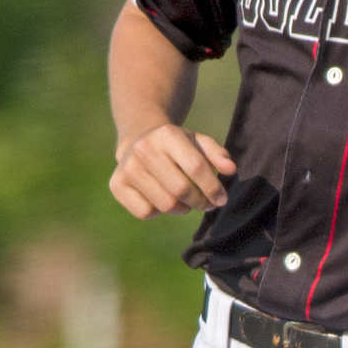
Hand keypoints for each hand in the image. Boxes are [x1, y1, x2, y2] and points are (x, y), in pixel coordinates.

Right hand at [110, 123, 235, 219]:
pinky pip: (146, 212)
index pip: (196, 168)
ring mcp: (127, 167)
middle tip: (207, 204)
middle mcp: (144, 149)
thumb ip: (217, 154)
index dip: (213, 188)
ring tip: (186, 201)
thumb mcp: (198, 142)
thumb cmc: (177, 146)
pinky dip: (159, 212)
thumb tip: (231, 170)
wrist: (138, 141)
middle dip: (200, 202)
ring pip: (165, 204)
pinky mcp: (116, 185)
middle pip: (181, 190)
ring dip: (182, 208)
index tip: (221, 199)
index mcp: (167, 134)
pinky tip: (162, 199)